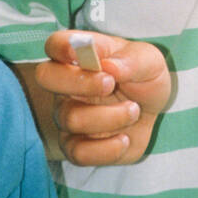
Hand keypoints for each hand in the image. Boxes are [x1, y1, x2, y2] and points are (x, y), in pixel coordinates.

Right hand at [35, 30, 171, 166]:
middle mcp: (66, 84)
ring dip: (109, 116)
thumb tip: (109, 67)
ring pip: (70, 118)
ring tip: (133, 110)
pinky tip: (124, 139)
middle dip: (79, 81)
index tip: (81, 51)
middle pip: (46, 76)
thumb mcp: (149, 61)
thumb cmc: (143, 77)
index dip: (62, 46)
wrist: (151, 112)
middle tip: (110, 84)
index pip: (56, 44)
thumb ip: (132, 61)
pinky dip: (106, 148)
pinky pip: (78, 153)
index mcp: (80, 55)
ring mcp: (67, 114)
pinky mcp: (76, 146)